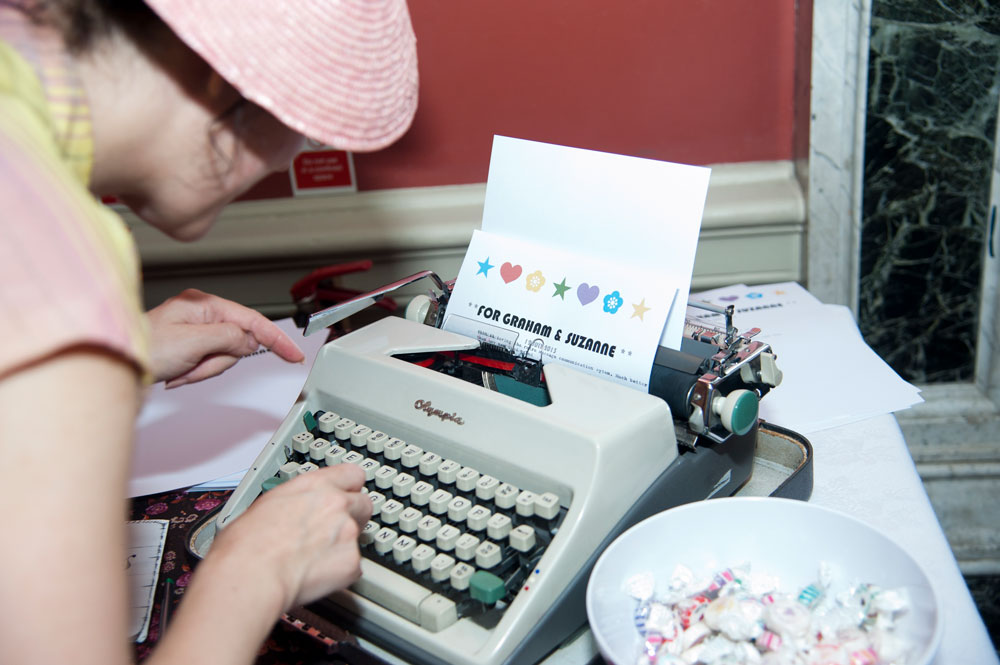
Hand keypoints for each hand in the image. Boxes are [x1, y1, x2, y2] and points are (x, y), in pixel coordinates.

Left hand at [146, 289, 304, 386]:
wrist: (113, 365)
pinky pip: (208, 365)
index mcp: (204, 305)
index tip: (293, 353)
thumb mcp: (193, 342)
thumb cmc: (143, 348)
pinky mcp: (189, 348)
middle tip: (195, 365)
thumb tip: (250, 341)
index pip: (252, 320)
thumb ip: (229, 337)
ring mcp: (195, 332)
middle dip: (218, 361)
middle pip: (237, 343)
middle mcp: (201, 315)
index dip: (276, 338)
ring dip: (203, 370)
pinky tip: (177, 373)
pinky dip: (195, 373)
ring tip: (181, 370)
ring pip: (223, 357)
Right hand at [210, 464, 372, 609]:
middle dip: (353, 517)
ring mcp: (348, 532)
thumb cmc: (246, 544)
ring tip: (315, 559)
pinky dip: (339, 573)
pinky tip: (315, 576)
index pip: (353, 474)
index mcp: (316, 485)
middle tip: (331, 532)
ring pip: (360, 538)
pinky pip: (353, 567)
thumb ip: (294, 501)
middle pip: (364, 504)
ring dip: (343, 546)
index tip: (346, 495)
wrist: (251, 574)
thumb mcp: (266, 503)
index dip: (349, 488)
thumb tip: (292, 510)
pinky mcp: (352, 562)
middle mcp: (337, 504)